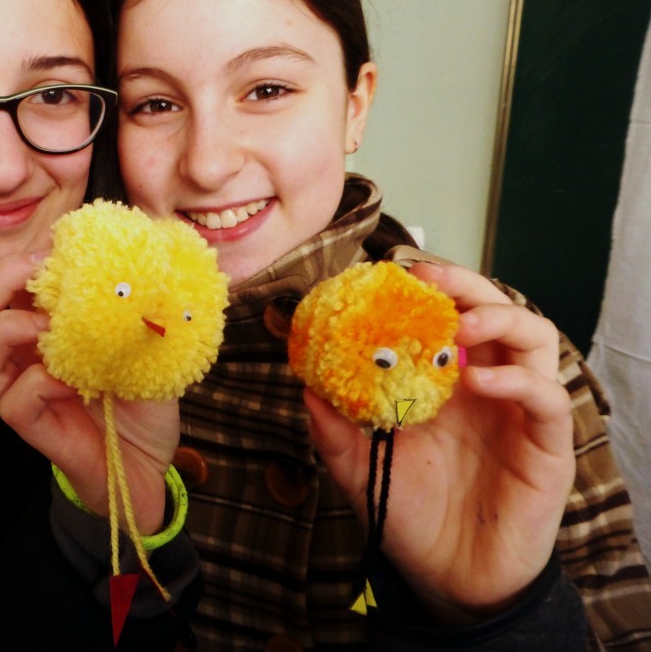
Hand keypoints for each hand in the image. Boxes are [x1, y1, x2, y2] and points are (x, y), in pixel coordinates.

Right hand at [0, 252, 178, 533]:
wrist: (153, 461)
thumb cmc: (143, 396)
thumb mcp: (142, 337)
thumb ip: (128, 301)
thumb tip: (125, 256)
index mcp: (39, 329)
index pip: (0, 285)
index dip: (19, 261)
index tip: (59, 250)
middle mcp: (21, 359)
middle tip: (40, 275)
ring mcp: (22, 394)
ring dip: (7, 331)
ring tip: (48, 330)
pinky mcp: (33, 428)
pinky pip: (13, 402)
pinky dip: (40, 383)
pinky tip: (76, 384)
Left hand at [303, 262, 574, 621]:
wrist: (448, 579)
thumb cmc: (406, 515)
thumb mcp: (360, 470)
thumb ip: (333, 432)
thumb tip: (304, 386)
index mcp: (442, 381)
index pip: (447, 315)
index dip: (430, 288)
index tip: (394, 273)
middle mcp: (485, 385)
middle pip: (494, 311)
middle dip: (466, 286)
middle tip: (431, 281)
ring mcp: (518, 411)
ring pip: (534, 338)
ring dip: (501, 318)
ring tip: (462, 326)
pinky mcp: (548, 446)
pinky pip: (548, 398)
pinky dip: (519, 379)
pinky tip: (480, 382)